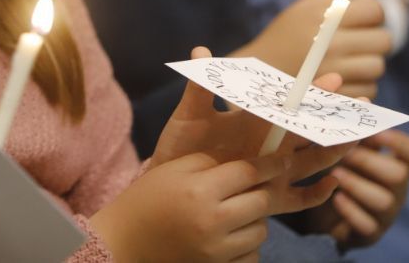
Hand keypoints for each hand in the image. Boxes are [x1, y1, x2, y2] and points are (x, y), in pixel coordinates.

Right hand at [90, 150, 289, 262]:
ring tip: (237, 210)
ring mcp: (215, 251)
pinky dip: (247, 244)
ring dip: (255, 218)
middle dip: (264, 191)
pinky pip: (251, 256)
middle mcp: (212, 222)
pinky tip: (230, 233)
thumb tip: (249, 156)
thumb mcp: (176, 168)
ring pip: (261, 231)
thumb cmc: (149, 197)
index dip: (270, 164)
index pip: (249, 173)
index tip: (281, 160)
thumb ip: (213, 160)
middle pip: (261, 202)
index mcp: (200, 190)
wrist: (127, 240)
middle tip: (258, 185)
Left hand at [149, 47, 352, 213]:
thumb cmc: (181, 148)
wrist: (170, 183)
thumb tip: (200, 49)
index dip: (310, 91)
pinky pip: (299, 199)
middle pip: (308, 130)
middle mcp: (269, 144)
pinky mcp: (266, 198)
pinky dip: (317, 194)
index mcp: (254, 119)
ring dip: (335, 151)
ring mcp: (270, 170)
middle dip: (334, 119)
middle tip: (362, 107)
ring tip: (357, 140)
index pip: (288, 102)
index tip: (333, 79)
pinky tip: (332, 185)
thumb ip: (199, 89)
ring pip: (312, 161)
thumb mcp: (188, 117)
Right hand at [245, 0, 390, 99]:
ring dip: (369, 63)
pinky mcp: (336, 97)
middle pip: (384, 40)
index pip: (375, 10)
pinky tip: (344, 78)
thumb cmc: (286, 37)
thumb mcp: (303, 8)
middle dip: (376, 39)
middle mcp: (331, 44)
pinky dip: (361, 85)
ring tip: (351, 60)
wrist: (259, 73)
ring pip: (377, 67)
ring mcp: (334, 73)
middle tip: (363, 40)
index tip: (367, 18)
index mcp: (326, 18)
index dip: (375, 13)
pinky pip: (368, 91)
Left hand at [310, 129, 408, 248]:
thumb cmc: (341, 164)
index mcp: (396, 162)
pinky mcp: (370, 233)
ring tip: (336, 174)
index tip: (376, 131)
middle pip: (399, 175)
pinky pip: (368, 226)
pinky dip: (351, 211)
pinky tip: (335, 198)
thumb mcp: (345, 143)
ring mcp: (387, 213)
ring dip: (358, 185)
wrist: (325, 207)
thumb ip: (348, 121)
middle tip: (343, 152)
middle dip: (370, 160)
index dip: (400, 141)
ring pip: (384, 201)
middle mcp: (398, 188)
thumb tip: (345, 91)